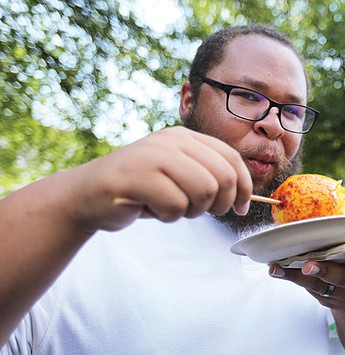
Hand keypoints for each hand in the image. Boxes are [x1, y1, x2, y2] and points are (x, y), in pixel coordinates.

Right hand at [62, 126, 252, 231]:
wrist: (88, 195)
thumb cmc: (141, 190)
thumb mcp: (179, 175)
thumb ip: (207, 176)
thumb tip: (245, 198)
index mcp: (185, 137)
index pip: (231, 159)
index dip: (244, 187)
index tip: (242, 208)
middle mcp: (171, 141)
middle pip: (222, 177)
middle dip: (219, 203)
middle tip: (202, 212)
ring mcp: (153, 155)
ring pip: (203, 190)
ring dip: (192, 210)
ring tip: (171, 207)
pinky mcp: (137, 176)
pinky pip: (176, 205)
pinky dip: (168, 216)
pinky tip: (151, 209)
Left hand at [268, 244, 344, 307]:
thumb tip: (320, 206)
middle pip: (343, 277)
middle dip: (325, 271)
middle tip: (309, 266)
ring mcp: (340, 291)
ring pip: (320, 285)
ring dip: (299, 276)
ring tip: (280, 267)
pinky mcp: (324, 297)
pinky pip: (306, 287)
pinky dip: (289, 276)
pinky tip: (275, 269)